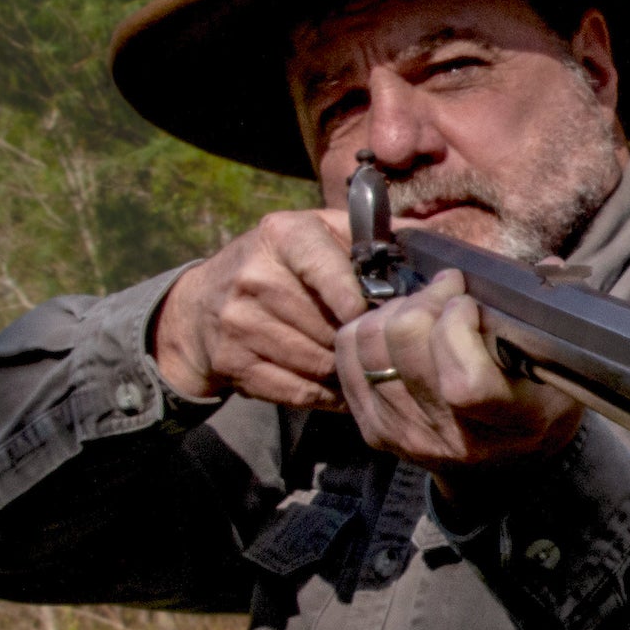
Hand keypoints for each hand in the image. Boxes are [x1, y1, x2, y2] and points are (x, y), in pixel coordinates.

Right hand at [153, 210, 364, 408]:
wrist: (197, 309)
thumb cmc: (278, 266)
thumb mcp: (314, 233)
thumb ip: (369, 235)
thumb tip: (432, 241)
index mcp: (282, 235)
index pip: (324, 266)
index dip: (355, 295)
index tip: (377, 312)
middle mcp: (255, 276)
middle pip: (330, 325)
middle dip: (361, 339)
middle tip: (383, 346)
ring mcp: (239, 323)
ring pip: (320, 362)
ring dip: (349, 370)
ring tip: (364, 366)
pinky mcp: (233, 363)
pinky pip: (300, 391)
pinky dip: (329, 396)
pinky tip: (343, 388)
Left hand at [334, 269, 583, 504]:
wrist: (501, 471)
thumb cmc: (536, 407)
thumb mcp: (559, 371)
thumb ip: (548, 320)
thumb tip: (548, 266)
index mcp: (511, 422)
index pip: (464, 382)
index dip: (457, 327)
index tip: (470, 303)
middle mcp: (454, 438)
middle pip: (406, 348)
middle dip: (423, 300)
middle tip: (444, 290)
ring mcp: (408, 436)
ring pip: (371, 346)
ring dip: (393, 311)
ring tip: (420, 307)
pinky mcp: (376, 431)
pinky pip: (348, 358)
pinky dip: (365, 329)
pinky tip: (394, 327)